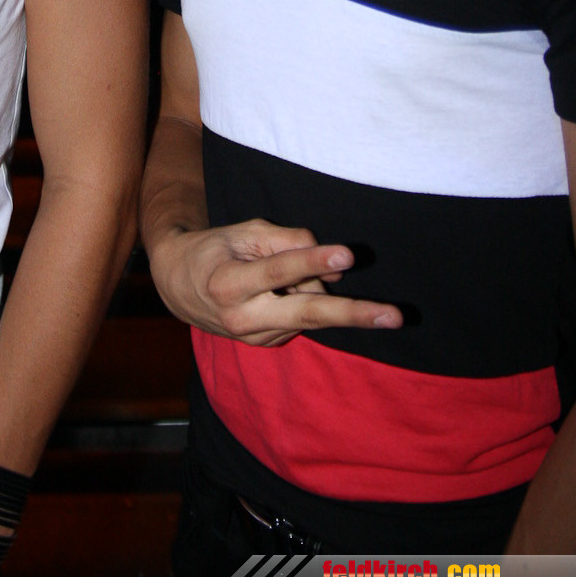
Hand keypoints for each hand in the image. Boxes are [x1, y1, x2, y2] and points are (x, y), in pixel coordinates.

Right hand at [148, 218, 402, 345]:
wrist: (178, 287)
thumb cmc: (215, 249)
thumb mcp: (243, 232)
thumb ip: (288, 242)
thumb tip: (337, 266)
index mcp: (228, 285)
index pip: (279, 271)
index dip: (314, 260)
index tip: (348, 254)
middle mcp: (243, 320)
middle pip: (309, 314)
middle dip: (355, 314)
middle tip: (396, 316)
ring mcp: (257, 338)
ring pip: (310, 311)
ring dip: (318, 288)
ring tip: (295, 266)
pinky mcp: (269, 344)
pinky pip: (302, 317)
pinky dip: (305, 296)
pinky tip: (284, 287)